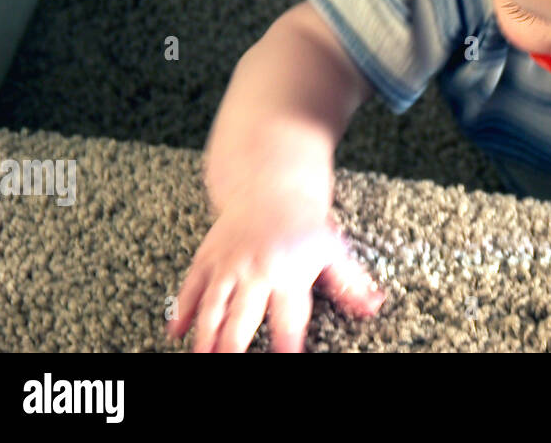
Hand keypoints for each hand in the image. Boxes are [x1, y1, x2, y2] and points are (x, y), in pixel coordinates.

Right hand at [167, 192, 384, 351]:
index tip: (286, 359)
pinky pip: (191, 286)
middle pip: (242, 318)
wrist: (270, 185)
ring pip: (213, 306)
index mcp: (289, 273)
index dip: (287, 346)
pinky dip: (181, 309)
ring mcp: (228, 265)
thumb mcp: (333, 251)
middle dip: (234, 348)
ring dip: (205, 336)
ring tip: (201, 357)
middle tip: (229, 365)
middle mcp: (256, 271)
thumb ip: (350, 284)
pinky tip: (175, 331)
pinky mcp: (208, 258)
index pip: (289, 319)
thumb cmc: (305, 225)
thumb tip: (375, 307)